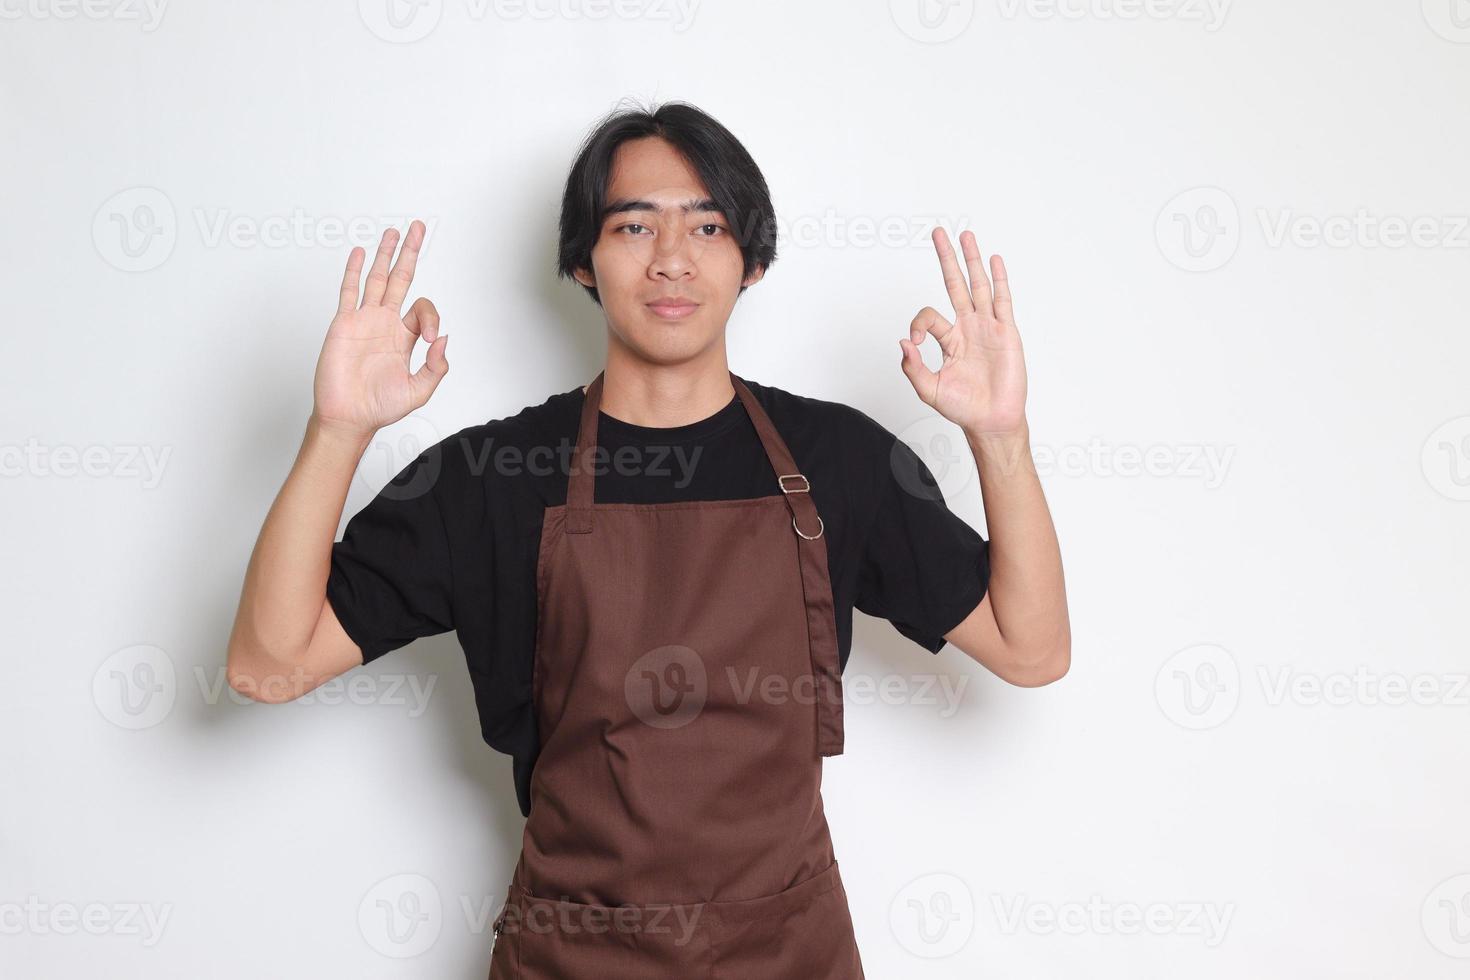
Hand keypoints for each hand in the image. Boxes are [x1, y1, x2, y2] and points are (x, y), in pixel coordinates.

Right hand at [312, 220, 447, 438]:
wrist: (348, 416)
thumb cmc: (380, 407)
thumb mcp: (419, 391)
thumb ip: (435, 366)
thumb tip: (444, 339)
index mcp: (404, 337)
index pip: (423, 309)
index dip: (432, 317)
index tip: (432, 338)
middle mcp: (385, 324)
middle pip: (401, 279)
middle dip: (410, 253)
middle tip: (418, 228)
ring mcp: (364, 320)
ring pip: (376, 279)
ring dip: (385, 254)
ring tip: (393, 232)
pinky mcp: (344, 323)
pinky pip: (349, 291)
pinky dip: (353, 271)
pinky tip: (359, 253)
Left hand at [899, 228, 1026, 436]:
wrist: (992, 420)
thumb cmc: (963, 408)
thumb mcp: (929, 390)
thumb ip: (913, 368)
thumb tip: (902, 343)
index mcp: (948, 339)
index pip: (928, 316)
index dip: (917, 324)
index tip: (914, 342)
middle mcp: (967, 328)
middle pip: (954, 284)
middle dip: (946, 259)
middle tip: (938, 233)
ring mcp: (987, 327)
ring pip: (978, 285)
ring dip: (972, 260)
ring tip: (966, 235)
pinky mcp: (1006, 332)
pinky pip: (1002, 300)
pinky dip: (998, 279)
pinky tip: (994, 260)